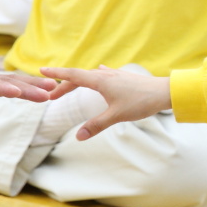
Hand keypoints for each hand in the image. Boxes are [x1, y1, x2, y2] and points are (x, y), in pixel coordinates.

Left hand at [0, 52, 52, 116]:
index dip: (1, 88)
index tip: (17, 92)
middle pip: (5, 82)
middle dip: (27, 87)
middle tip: (48, 92)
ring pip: (12, 82)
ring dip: (32, 85)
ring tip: (53, 90)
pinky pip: (11, 86)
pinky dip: (28, 87)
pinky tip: (44, 91)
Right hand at [38, 65, 172, 139]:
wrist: (165, 92)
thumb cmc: (141, 102)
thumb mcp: (117, 116)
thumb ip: (97, 125)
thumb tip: (78, 137)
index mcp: (101, 81)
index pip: (73, 75)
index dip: (56, 74)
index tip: (41, 71)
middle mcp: (106, 75)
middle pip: (79, 77)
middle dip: (63, 85)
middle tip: (51, 96)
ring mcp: (116, 75)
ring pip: (91, 75)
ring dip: (78, 81)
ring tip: (68, 87)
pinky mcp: (124, 78)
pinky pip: (104, 73)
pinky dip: (95, 74)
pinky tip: (99, 69)